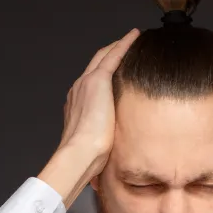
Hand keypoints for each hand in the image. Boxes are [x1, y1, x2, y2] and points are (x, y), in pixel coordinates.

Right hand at [39, 28, 138, 205]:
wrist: (79, 155)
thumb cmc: (86, 159)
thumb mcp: (96, 149)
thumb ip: (101, 149)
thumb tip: (103, 175)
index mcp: (77, 105)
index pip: (92, 84)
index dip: (104, 74)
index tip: (116, 71)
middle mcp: (79, 89)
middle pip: (96, 64)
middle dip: (110, 54)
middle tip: (125, 46)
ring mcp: (86, 83)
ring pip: (104, 56)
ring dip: (118, 46)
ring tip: (132, 39)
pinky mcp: (97, 81)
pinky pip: (113, 55)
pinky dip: (124, 44)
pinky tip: (135, 36)